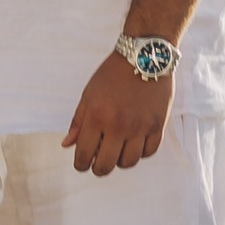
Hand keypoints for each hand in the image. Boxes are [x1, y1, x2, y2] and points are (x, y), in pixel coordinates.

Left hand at [63, 52, 173, 176]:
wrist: (144, 56)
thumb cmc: (112, 74)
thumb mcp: (89, 94)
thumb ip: (78, 121)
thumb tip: (67, 145)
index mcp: (97, 117)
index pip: (84, 155)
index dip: (80, 164)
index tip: (82, 163)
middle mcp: (118, 126)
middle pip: (106, 165)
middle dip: (98, 168)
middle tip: (98, 162)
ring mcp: (140, 127)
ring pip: (128, 162)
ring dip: (120, 161)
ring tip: (117, 151)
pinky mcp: (158, 125)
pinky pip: (149, 152)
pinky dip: (140, 153)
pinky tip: (134, 143)